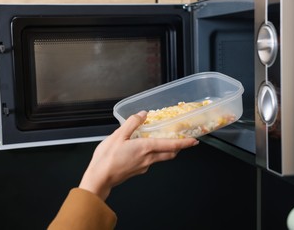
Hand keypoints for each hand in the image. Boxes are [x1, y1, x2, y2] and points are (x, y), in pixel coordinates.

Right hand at [79, 110, 198, 199]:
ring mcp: (144, 166)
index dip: (184, 143)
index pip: (171, 145)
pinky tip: (143, 148)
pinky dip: (153, 154)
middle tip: (183, 140)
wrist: (99, 178)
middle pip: (170, 153)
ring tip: (162, 140)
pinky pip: (150, 161)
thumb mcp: (118, 135)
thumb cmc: (107, 158)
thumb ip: (132, 123)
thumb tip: (142, 114)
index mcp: (146, 148)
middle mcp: (148, 159)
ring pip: (160, 157)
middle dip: (178, 147)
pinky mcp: (137, 170)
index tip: (194, 141)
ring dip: (165, 150)